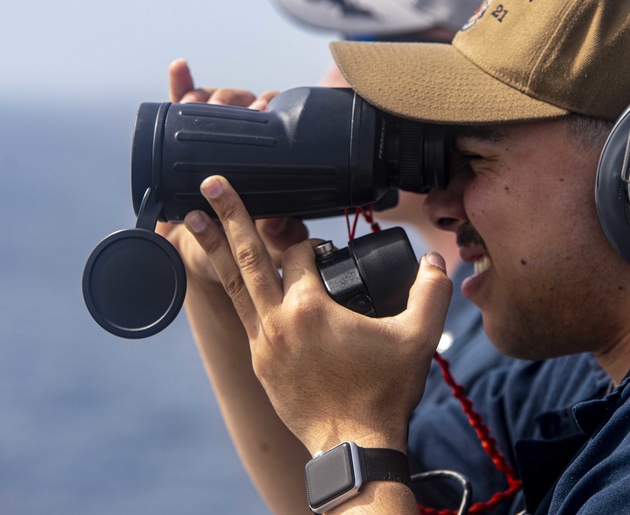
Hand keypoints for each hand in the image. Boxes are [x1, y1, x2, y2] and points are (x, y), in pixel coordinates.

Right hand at [155, 59, 307, 278]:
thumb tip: (286, 224)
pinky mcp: (182, 145)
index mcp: (270, 159)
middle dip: (232, 97)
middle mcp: (243, 144)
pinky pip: (181, 107)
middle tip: (224, 106)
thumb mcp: (269, 245)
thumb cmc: (245, 251)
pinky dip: (182, 84)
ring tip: (197, 100)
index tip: (262, 106)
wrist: (206, 263)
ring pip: (212, 102)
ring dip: (205, 93)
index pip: (274, 118)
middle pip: (241, 103)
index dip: (268, 104)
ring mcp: (211, 141)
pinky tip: (181, 68)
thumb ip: (282, 236)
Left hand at [185, 175, 451, 453]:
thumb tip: (436, 261)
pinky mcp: (260, 364)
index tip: (317, 241)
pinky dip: (233, 290)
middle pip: (250, 255)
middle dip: (231, 214)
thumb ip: (431, 292)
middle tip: (211, 182)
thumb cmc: (383, 394)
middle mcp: (279, 321)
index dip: (310, 240)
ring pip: (234, 283)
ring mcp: (263, 344)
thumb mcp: (418, 338)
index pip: (303, 254)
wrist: (354, 446)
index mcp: (311, 308)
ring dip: (214, 247)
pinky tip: (228, 281)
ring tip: (192, 219)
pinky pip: (242, 316)